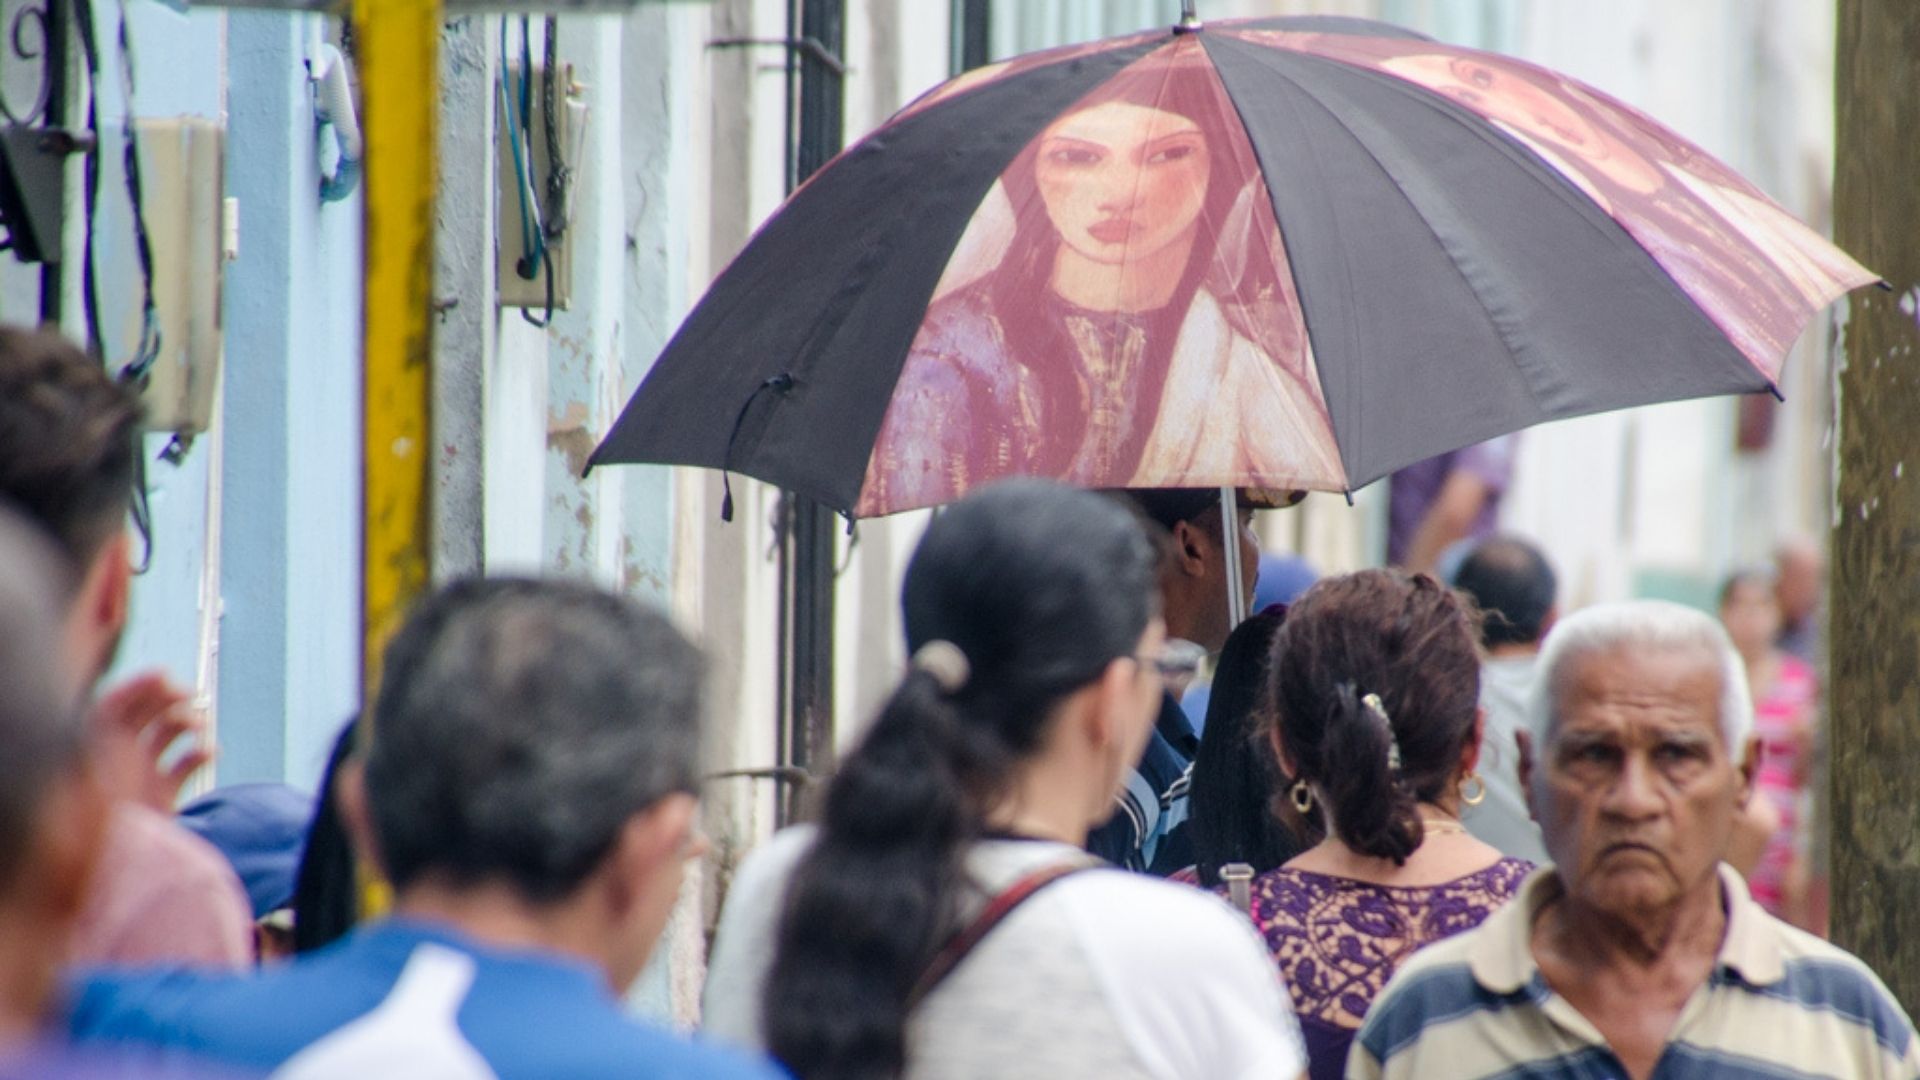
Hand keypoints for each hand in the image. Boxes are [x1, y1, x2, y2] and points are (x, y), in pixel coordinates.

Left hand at [88, 670, 214, 810]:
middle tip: (189, 695)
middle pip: (147, 711)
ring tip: (199, 726)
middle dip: (170, 698)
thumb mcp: (100, 754)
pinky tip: (211, 752)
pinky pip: (186, 763)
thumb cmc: (94, 810)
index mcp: (96, 741)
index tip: (166, 675)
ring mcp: (141, 771)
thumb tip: (149, 684)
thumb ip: (117, 716)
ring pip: (170, 732)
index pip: (119, 701)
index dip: (142, 685)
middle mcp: (118, 752)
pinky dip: (203, 753)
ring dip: (189, 723)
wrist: (105, 866)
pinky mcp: (162, 792)